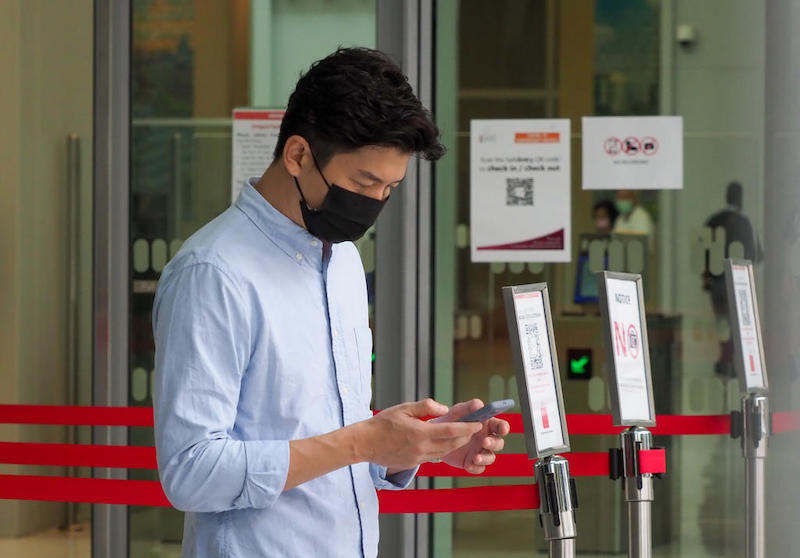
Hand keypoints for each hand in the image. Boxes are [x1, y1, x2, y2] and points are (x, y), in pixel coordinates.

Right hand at [355, 399, 482, 470]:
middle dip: (465, 436)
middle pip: (451, 444)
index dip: (467, 428)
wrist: (364, 443)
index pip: (451, 431)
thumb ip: (426, 407)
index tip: (477, 423)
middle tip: (473, 427)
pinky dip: (442, 449)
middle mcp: (421, 448)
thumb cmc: (382, 423)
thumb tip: (444, 409)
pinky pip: (433, 457)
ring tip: (462, 434)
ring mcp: (417, 458)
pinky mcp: (413, 464)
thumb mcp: (404, 408)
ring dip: (455, 444)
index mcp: (420, 433)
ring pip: (444, 452)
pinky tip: (443, 442)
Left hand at [431, 399, 509, 474]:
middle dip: (494, 443)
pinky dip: (475, 467)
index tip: (503, 429)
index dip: (504, 427)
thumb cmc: (451, 420)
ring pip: (491, 457)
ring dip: (485, 458)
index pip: (500, 426)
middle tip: (484, 442)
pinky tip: (469, 465)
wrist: (435, 436)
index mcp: (486, 425)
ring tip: (475, 457)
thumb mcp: (457, 411)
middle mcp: (486, 439)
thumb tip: (479, 404)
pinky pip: (479, 468)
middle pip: (498, 443)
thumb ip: (468, 407)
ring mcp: (480, 452)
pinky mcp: (472, 462)